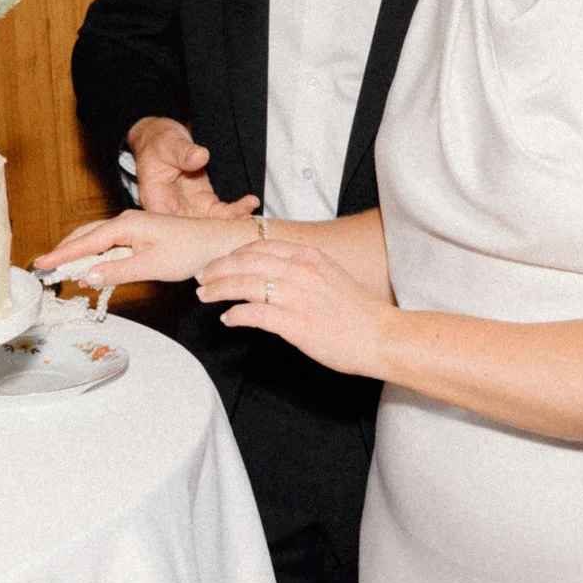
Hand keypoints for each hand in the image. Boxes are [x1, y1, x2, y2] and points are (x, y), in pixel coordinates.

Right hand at [36, 208, 256, 286]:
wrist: (218, 243)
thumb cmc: (189, 251)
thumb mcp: (151, 265)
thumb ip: (117, 271)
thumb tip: (87, 277)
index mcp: (125, 224)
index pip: (85, 242)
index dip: (62, 254)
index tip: (41, 264)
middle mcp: (126, 221)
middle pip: (85, 235)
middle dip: (64, 250)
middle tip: (44, 267)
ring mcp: (133, 227)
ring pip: (97, 239)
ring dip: (78, 252)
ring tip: (60, 266)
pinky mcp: (140, 235)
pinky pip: (109, 243)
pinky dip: (94, 253)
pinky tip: (90, 265)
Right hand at [127, 117, 259, 219]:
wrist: (166, 138)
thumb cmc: (159, 141)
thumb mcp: (169, 143)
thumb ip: (183, 152)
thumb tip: (201, 157)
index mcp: (157, 201)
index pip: (170, 228)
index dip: (191, 234)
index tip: (214, 227)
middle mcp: (174, 210)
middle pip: (195, 232)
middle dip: (220, 230)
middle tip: (243, 220)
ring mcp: (191, 208)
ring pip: (212, 224)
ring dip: (233, 220)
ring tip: (251, 208)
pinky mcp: (205, 202)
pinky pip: (222, 212)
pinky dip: (237, 210)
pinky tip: (251, 202)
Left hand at [197, 240, 392, 378]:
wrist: (381, 336)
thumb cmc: (356, 312)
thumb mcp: (328, 275)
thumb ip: (300, 269)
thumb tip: (269, 273)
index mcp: (308, 256)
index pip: (259, 246)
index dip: (232, 254)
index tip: (218, 263)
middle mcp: (301, 270)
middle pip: (245, 262)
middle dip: (217, 269)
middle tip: (201, 279)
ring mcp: (298, 296)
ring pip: (245, 284)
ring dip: (219, 289)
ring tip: (205, 296)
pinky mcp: (296, 323)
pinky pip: (255, 314)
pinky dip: (236, 315)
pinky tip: (228, 319)